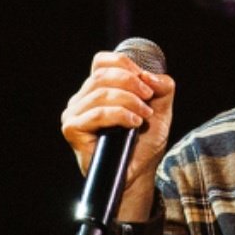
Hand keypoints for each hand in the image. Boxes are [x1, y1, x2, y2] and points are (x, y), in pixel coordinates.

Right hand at [60, 51, 175, 219]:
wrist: (137, 173)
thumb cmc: (144, 142)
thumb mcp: (161, 109)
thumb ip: (162, 87)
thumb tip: (149, 75)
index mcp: (98, 89)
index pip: (101, 61)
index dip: (124, 64)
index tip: (145, 80)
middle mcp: (82, 99)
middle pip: (102, 75)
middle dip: (131, 83)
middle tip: (149, 98)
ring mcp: (74, 114)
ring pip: (100, 93)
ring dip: (129, 101)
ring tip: (144, 116)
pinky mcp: (73, 130)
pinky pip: (96, 114)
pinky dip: (119, 115)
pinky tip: (133, 124)